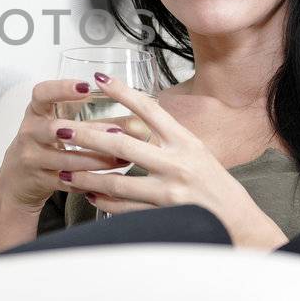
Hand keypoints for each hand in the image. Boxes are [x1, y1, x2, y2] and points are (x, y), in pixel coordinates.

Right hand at [0, 78, 133, 213]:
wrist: (17, 178)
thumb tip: (140, 122)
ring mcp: (31, 157)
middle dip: (88, 131)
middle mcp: (29, 132)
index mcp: (36, 112)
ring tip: (119, 159)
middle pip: (54, 128)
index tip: (86, 86)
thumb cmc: (46, 145)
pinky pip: (66, 180)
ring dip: (94, 159)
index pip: (41, 94)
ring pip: (63, 159)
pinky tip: (107, 180)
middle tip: (117, 132)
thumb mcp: (64, 127)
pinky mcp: (38, 180)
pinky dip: (88, 180)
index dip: (61, 88)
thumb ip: (98, 123)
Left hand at [63, 71, 286, 248]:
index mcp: (185, 141)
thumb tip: (133, 122)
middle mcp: (177, 163)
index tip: (100, 79)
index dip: (123, 92)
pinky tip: (88, 194)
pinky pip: (125, 209)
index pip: (150, 109)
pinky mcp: (163, 215)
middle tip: (61, 129)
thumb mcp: (196, 151)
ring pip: (117, 182)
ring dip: (86, 175)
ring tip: (65, 170)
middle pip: (122, 144)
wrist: (238, 221)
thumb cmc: (214, 184)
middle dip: (87, 136)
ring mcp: (169, 192)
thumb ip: (166, 137)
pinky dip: (103, 201)